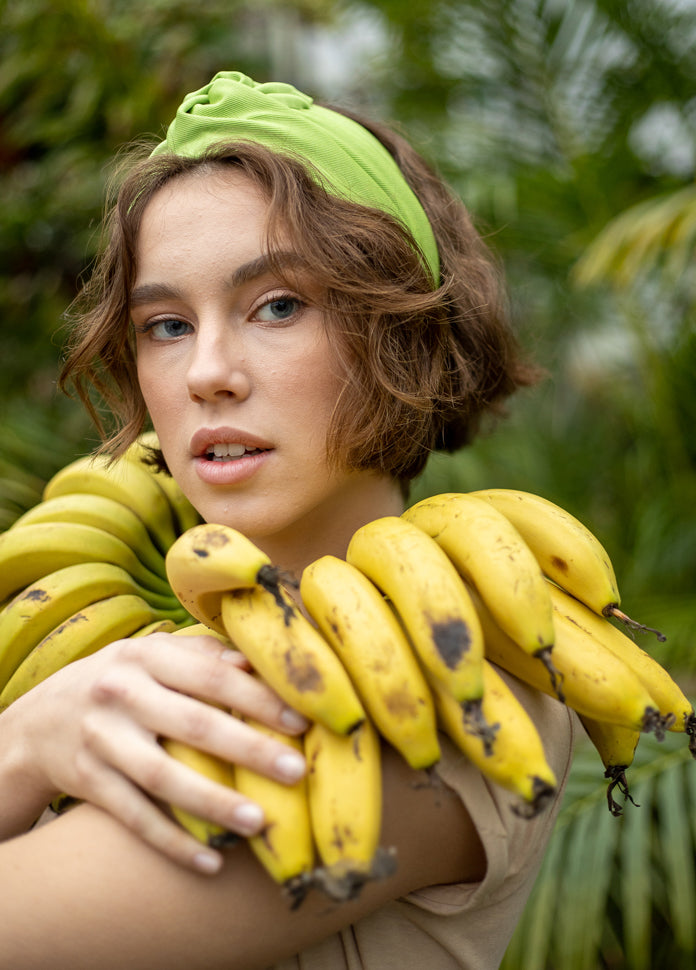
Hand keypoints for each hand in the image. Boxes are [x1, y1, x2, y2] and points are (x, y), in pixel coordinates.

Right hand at [12, 631, 307, 871]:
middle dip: (249, 749)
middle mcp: (120, 694)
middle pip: (194, 725)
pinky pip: (134, 816)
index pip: (212, 676)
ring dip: (213, 802)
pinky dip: (172, 841)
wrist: (37, 721)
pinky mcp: (87, 781)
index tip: (301, 721)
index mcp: (146, 656)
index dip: (258, 699)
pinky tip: (210, 861)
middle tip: (296, 772)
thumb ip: (203, 656)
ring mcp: (101, 739)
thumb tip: (256, 663)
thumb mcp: (153, 656)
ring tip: (259, 822)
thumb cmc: (122, 682)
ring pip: (162, 777)